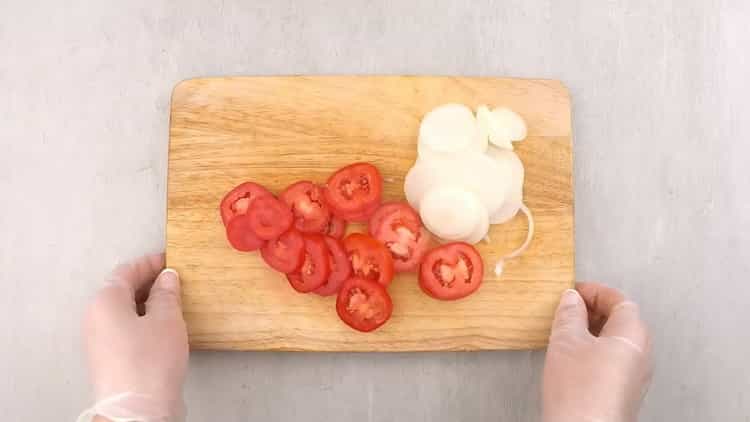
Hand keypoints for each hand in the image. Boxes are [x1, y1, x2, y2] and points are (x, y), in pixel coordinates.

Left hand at [80, 254, 188, 421]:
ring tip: (174, 303)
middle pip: (122, 290)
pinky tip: (163, 328)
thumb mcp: (167, 319)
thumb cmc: (150, 362)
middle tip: (175, 280)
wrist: (137, 410)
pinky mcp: (109, 358)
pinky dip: (143, 322)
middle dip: (149, 283)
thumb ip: (167, 293)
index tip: (169, 260)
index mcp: (105, 301)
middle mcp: (96, 318)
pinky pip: (125, 329)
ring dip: (148, 304)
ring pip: (125, 311)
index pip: (127, 271)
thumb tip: (167, 278)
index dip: (150, 263)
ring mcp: (99, 340)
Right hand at [542, 282, 652, 421]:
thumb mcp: (566, 340)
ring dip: (592, 332)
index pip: (619, 300)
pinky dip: (594, 351)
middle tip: (568, 310)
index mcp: (633, 334)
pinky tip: (572, 359)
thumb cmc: (580, 391)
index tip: (574, 291)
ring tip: (565, 334)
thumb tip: (571, 299)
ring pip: (616, 341)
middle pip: (621, 319)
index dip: (594, 291)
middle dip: (593, 310)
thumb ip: (569, 313)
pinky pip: (613, 360)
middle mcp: (641, 354)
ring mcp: (635, 375)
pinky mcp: (623, 392)